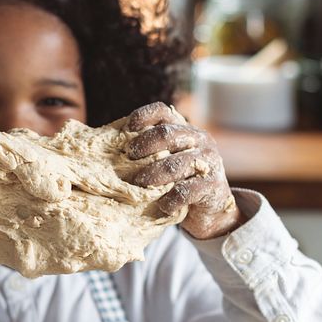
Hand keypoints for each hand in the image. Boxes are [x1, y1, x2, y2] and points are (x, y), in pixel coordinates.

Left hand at [123, 102, 241, 238]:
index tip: (127, 128)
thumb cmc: (180, 181)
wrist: (212, 209)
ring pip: (176, 163)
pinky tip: (162, 205)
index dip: (143, 115)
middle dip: (144, 145)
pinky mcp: (212, 185)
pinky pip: (186, 191)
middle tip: (128, 157)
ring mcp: (208, 161)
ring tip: (139, 183)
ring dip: (153, 174)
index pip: (163, 112)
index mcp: (185, 130)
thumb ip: (150, 152)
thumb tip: (110, 147)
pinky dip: (170, 199)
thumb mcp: (168, 161)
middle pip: (168, 134)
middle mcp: (199, 140)